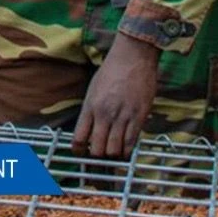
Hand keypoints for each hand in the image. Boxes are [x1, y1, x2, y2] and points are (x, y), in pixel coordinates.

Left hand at [72, 35, 159, 157]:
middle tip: (100, 156)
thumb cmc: (111, 71)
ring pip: (115, 150)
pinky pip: (131, 143)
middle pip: (97, 149)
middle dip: (97, 157)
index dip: (78, 150)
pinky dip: (127, 151)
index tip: (80, 153)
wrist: (132, 58)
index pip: (79, 138)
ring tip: (114, 154)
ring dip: (113, 156)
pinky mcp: (139, 118)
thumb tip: (90, 129)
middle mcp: (104, 115)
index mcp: (90, 107)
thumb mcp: (93, 90)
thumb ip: (92, 110)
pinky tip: (126, 150)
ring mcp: (122, 117)